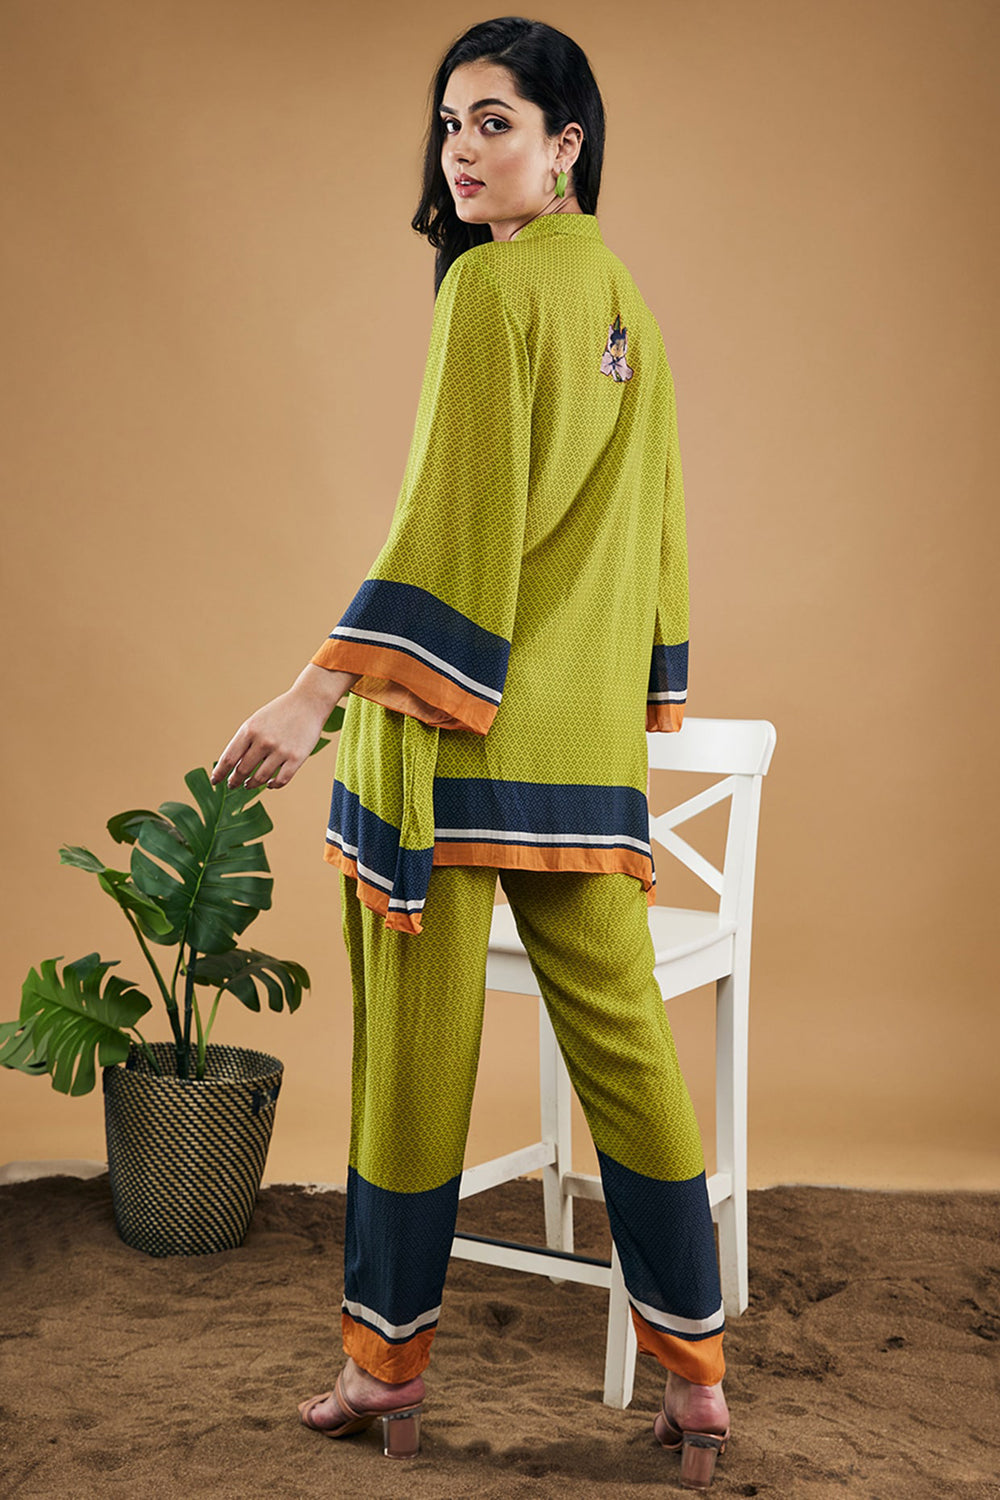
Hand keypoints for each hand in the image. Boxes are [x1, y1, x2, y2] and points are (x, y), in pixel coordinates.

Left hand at [211, 666, 357, 790]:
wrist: (308, 703)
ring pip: (260, 778)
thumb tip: (232, 765)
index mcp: (250, 730)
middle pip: (242, 770)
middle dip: (235, 781)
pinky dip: (273, 785)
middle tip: (233, 785)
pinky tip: (270, 784)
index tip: (215, 781)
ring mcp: (281, 751)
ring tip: (249, 784)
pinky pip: (281, 780)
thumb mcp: (257, 721)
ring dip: (252, 784)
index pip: (229, 758)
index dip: (220, 773)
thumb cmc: (279, 713)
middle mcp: (263, 741)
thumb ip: (244, 741)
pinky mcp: (296, 758)